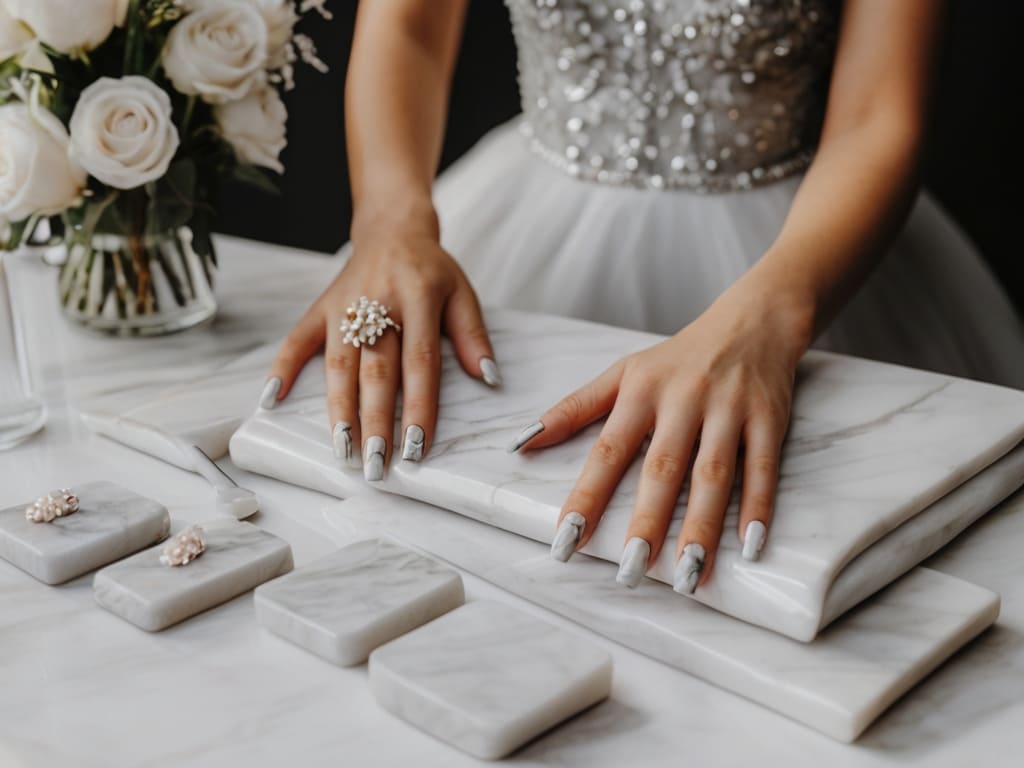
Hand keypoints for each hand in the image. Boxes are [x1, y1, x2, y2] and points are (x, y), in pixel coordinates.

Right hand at [262, 211, 498, 480]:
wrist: (392, 229)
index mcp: (418, 299)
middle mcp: (378, 304)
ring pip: (339, 364)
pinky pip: (297, 339)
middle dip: (375, 422)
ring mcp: (344, 306)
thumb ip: (473, 335)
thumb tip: (490, 378)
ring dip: (338, 409)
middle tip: (376, 465)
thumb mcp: (462, 293)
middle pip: (376, 372)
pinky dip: (282, 368)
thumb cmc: (431, 270)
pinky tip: (271, 401)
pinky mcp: (320, 307)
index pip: (419, 364)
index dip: (417, 407)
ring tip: (342, 449)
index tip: (416, 447)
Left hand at [513, 279, 813, 591]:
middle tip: (630, 571)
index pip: (607, 451)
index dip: (586, 495)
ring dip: (702, 526)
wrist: (752, 321)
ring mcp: (728, 409)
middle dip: (647, 522)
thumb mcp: (622, 373)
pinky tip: (750, 546)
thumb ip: (574, 409)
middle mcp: (683, 400)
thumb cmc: (678, 357)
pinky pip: (762, 467)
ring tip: (690, 576)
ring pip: (714, 473)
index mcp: (640, 391)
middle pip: (663, 468)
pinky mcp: (769, 417)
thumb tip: (521, 444)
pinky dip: (758, 507)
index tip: (565, 539)